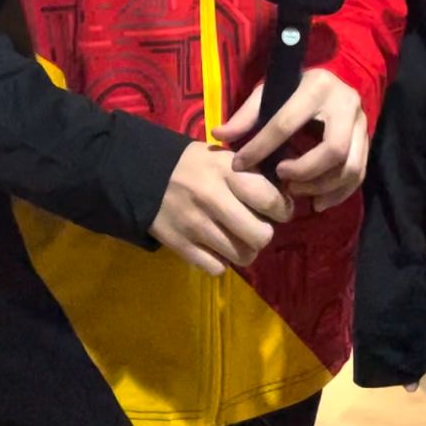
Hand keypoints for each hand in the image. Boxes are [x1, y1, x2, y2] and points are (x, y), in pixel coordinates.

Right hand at [150, 142, 293, 276]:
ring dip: (245, 250)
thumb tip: (283, 196)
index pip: (270, 199)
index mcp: (227, 172)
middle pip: (260, 236)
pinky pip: (216, 268)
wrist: (141, 172)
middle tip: (257, 226)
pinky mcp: (180, 245)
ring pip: (242, 256)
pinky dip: (221, 262)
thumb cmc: (193, 164)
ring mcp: (195, 225)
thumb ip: (251, 174)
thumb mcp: (224, 157)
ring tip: (237, 238)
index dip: (283, 209)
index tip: (279, 210)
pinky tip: (217, 248)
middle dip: (264, 233)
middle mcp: (213, 199)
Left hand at [213, 69, 368, 212]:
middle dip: (305, 171)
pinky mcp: (368, 139)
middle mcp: (346, 102)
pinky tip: (317, 202)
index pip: (286, 123)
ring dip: (322, 186)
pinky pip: (359, 174)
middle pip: (333, 149)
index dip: (260, 148)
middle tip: (281, 178)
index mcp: (318, 85)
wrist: (328, 80)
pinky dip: (338, 194)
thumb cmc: (293, 87)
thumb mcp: (269, 92)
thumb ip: (246, 115)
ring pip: (350, 166)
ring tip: (295, 192)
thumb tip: (219, 135)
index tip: (240, 166)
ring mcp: (362, 122)